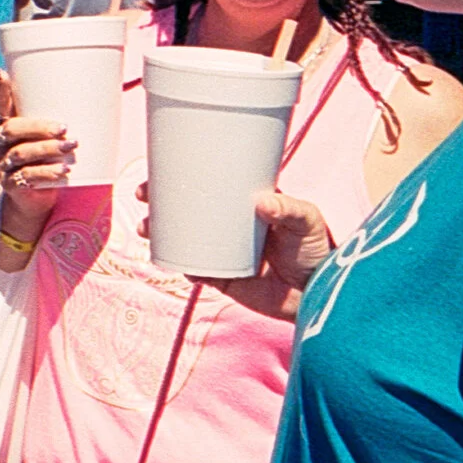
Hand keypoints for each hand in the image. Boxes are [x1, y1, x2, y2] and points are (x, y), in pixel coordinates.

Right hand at [0, 73, 72, 226]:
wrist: (32, 199)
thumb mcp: (44, 139)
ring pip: (22, 154)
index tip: (2, 73)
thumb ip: (58, 120)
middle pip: (11, 130)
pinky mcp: (12, 185)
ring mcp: (4, 166)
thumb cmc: (44, 159)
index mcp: (5, 127)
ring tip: (71, 147)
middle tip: (63, 127)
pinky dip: (48, 173)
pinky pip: (28, 177)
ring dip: (48, 149)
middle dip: (38, 127)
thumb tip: (105, 94)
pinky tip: (64, 171)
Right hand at [133, 185, 336, 319]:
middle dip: (159, 201)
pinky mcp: (221, 278)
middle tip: (143, 196)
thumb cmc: (316, 249)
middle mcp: (229, 225)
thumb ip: (287, 209)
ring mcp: (222, 251)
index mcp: (245, 203)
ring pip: (182, 238)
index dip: (184, 174)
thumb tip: (262, 201)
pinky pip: (192, 269)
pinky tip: (166, 258)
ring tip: (146, 230)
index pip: (210, 182)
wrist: (320, 293)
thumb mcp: (306, 221)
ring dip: (159, 232)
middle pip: (187, 208)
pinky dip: (178, 263)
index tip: (161, 168)